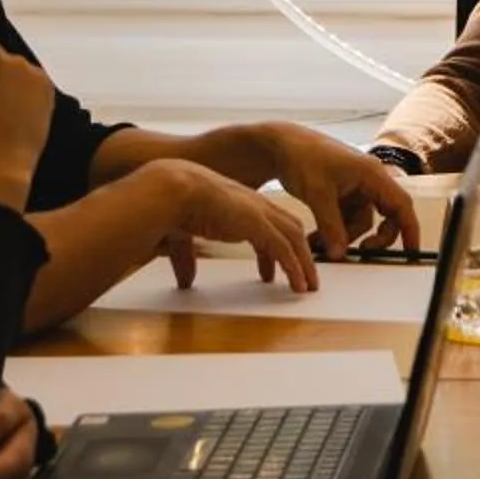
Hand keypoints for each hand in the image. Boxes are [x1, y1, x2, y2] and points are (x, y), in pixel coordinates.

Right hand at [148, 161, 319, 293]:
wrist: (172, 191)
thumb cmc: (174, 207)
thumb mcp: (183, 238)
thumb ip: (187, 259)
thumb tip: (186, 282)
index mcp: (239, 204)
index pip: (268, 224)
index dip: (274, 247)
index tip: (272, 271)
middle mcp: (254, 206)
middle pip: (289, 228)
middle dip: (299, 253)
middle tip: (303, 277)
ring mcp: (258, 213)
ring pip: (294, 239)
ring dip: (304, 263)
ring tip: (307, 287)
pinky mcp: (257, 224)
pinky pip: (284, 249)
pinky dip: (294, 267)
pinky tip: (298, 285)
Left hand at [257, 126, 421, 259]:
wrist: (281, 146)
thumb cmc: (302, 157)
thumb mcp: (318, 194)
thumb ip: (331, 227)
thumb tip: (339, 254)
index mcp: (372, 173)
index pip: (401, 204)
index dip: (410, 229)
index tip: (411, 252)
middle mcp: (369, 180)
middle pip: (387, 216)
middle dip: (374, 238)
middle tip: (361, 253)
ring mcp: (356, 188)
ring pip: (362, 222)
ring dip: (344, 237)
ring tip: (317, 246)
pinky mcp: (343, 194)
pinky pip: (346, 220)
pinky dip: (334, 232)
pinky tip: (315, 239)